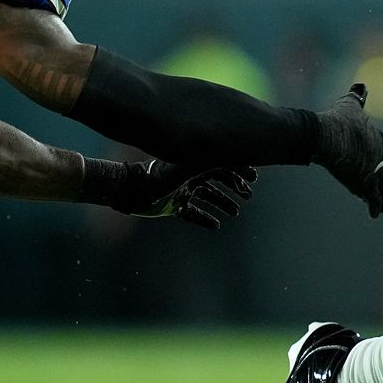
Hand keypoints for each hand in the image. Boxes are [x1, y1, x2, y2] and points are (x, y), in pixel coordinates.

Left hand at [117, 162, 256, 228]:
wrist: (130, 189)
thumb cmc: (157, 176)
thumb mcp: (186, 168)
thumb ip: (209, 162)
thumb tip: (233, 156)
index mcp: (194, 164)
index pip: (222, 165)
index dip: (239, 172)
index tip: (252, 181)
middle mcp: (190, 176)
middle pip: (218, 180)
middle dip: (234, 188)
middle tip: (247, 197)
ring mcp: (182, 191)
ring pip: (208, 197)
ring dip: (223, 204)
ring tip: (235, 213)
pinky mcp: (173, 206)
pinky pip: (193, 213)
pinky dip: (204, 219)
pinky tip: (216, 225)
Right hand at [312, 83, 382, 216]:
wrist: (330, 137)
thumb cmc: (340, 120)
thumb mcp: (350, 105)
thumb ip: (357, 96)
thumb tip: (361, 85)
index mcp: (380, 139)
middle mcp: (381, 157)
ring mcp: (374, 172)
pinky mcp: (363, 185)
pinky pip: (373, 199)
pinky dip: (375, 206)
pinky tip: (376, 214)